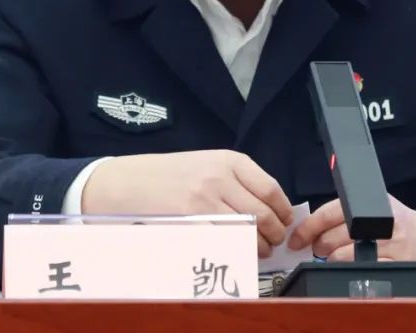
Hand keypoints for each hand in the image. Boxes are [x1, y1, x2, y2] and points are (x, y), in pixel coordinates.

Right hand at [82, 150, 293, 257]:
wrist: (130, 181)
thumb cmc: (170, 174)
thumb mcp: (208, 163)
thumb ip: (237, 180)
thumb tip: (268, 205)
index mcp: (230, 160)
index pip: (271, 189)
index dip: (283, 211)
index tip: (285, 221)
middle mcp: (221, 178)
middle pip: (264, 213)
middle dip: (275, 233)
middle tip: (275, 241)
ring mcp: (205, 200)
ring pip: (249, 231)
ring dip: (260, 246)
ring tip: (261, 251)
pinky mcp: (191, 221)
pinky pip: (226, 241)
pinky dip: (238, 252)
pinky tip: (239, 254)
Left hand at [287, 195, 415, 261]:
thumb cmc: (395, 220)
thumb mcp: (373, 205)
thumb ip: (344, 210)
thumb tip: (309, 224)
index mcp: (368, 203)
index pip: (328, 214)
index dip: (308, 228)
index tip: (296, 239)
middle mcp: (377, 221)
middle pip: (332, 237)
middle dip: (318, 245)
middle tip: (316, 247)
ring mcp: (387, 243)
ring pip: (344, 255)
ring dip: (331, 259)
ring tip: (333, 256)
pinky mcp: (395, 263)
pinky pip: (362, 269)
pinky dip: (350, 269)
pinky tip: (351, 265)